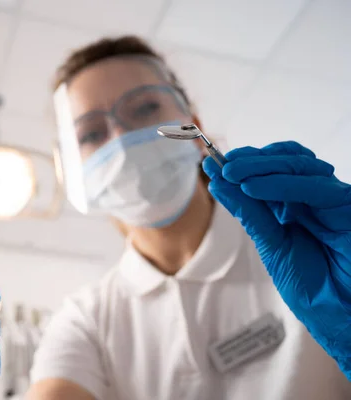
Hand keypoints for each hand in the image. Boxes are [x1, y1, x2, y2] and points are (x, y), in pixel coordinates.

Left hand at [202, 141, 350, 378]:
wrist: (339, 315)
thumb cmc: (311, 286)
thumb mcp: (271, 244)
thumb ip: (249, 212)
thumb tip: (218, 182)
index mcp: (295, 204)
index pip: (271, 169)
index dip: (244, 162)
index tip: (214, 163)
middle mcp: (315, 197)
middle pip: (286, 161)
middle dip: (250, 160)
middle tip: (221, 164)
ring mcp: (333, 200)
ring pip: (300, 166)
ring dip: (261, 166)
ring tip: (231, 173)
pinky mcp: (349, 208)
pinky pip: (316, 187)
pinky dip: (282, 184)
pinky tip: (253, 187)